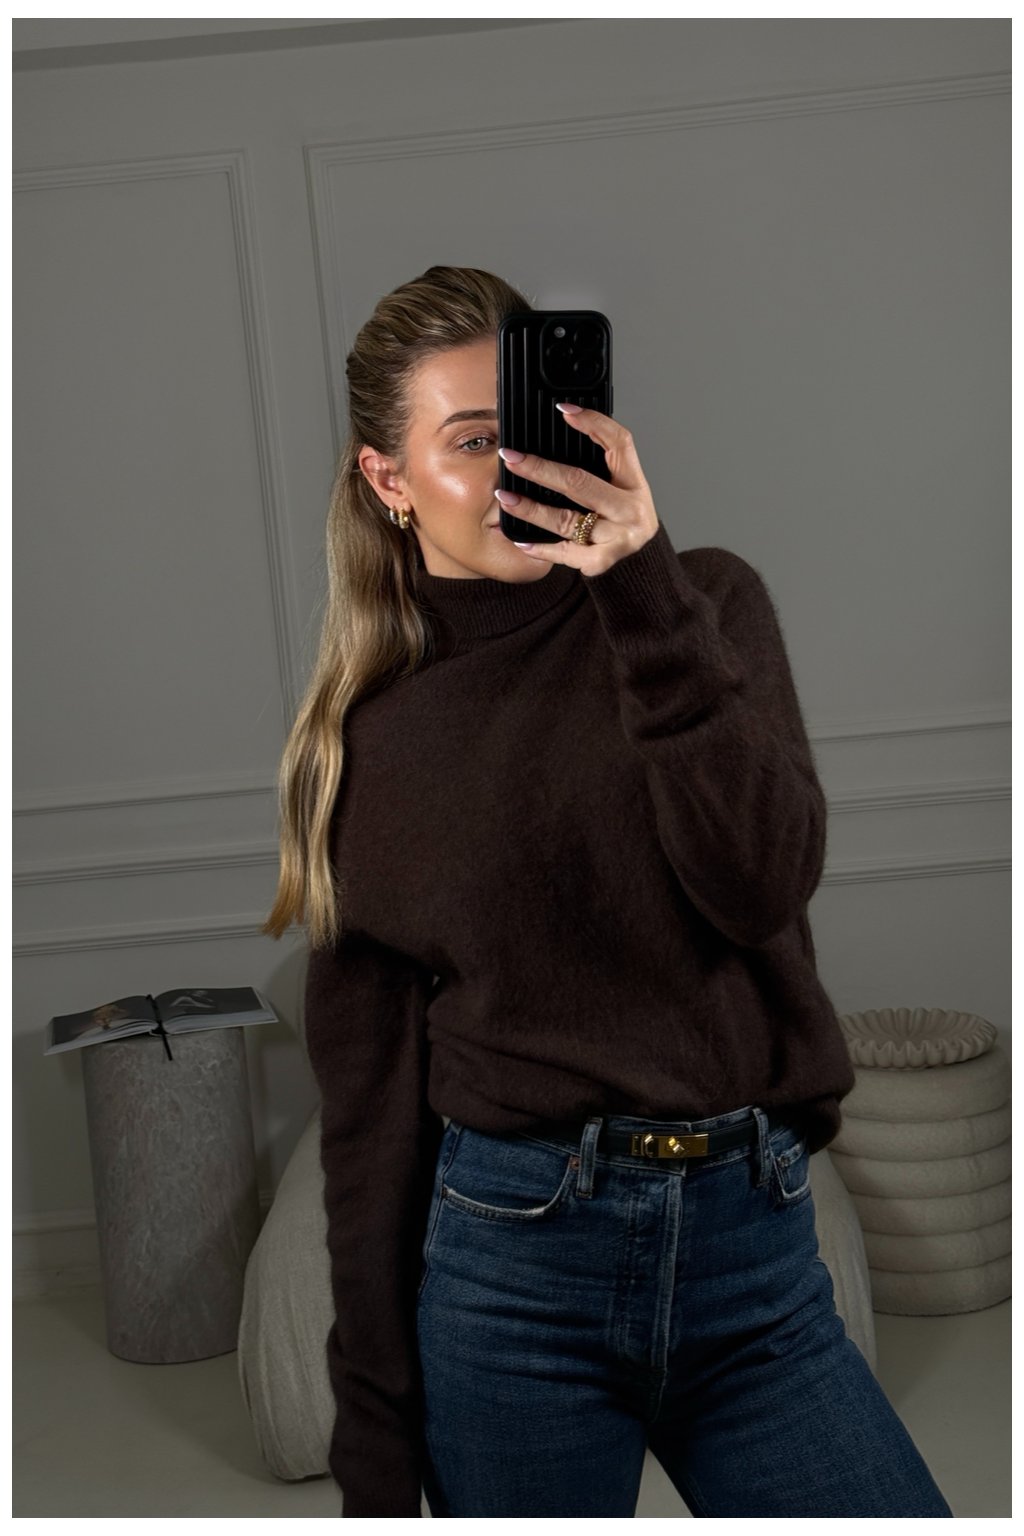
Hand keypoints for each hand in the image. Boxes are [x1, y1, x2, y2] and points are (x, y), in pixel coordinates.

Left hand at [495, 404, 659, 574]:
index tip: (563, 410)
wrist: (643, 556)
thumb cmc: (622, 515)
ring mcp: (618, 537)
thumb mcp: (620, 484)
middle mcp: (631, 509)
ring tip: (505, 498)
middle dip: (540, 470)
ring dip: (531, 509)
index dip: (593, 423)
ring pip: (566, 520)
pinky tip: (521, 540)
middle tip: (511, 458)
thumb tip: (565, 420)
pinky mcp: (602, 560)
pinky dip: (541, 548)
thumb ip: (600, 461)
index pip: (619, 443)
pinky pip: (565, 553)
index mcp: (635, 482)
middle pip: (580, 483)